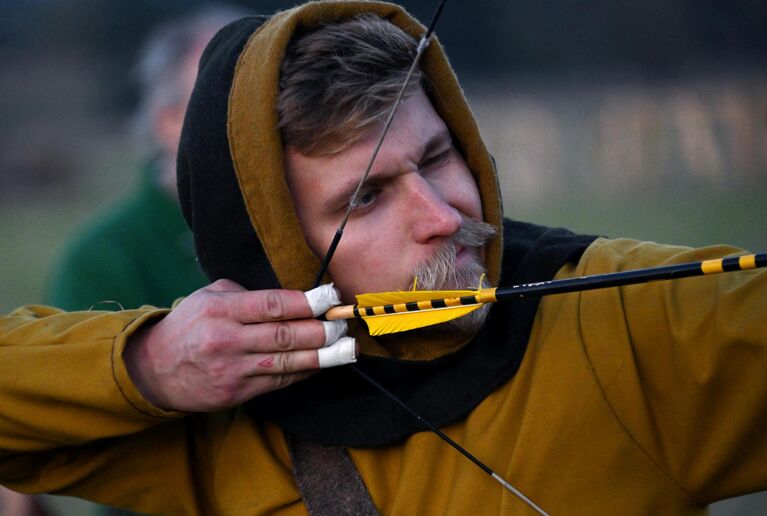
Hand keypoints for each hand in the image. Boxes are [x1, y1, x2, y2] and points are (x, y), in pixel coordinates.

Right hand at [123, 279, 352, 411]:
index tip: (330, 297)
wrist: (153, 370)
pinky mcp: (235, 393)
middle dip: (320, 330)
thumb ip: (246, 294)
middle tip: (342, 323)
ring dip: (321, 355)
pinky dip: (303, 372)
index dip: (307, 302)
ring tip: (345, 347)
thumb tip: (291, 298)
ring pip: (286, 362)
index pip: (272, 305)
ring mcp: (231, 370)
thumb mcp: (209, 297)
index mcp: (221, 310)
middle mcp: (226, 340)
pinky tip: (320, 363)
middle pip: (285, 335)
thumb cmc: (190, 326)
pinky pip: (279, 382)